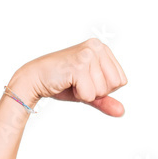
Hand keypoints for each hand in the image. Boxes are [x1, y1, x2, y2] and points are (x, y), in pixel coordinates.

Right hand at [8, 37, 128, 115]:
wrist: (35, 79)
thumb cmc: (62, 82)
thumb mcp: (89, 91)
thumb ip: (106, 100)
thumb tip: (122, 112)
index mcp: (102, 48)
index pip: (121, 80)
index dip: (104, 88)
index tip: (86, 80)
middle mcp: (97, 46)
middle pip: (115, 85)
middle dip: (97, 91)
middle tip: (78, 81)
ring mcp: (88, 53)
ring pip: (103, 90)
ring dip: (87, 93)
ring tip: (72, 81)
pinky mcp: (79, 64)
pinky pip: (90, 94)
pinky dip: (79, 95)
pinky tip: (67, 82)